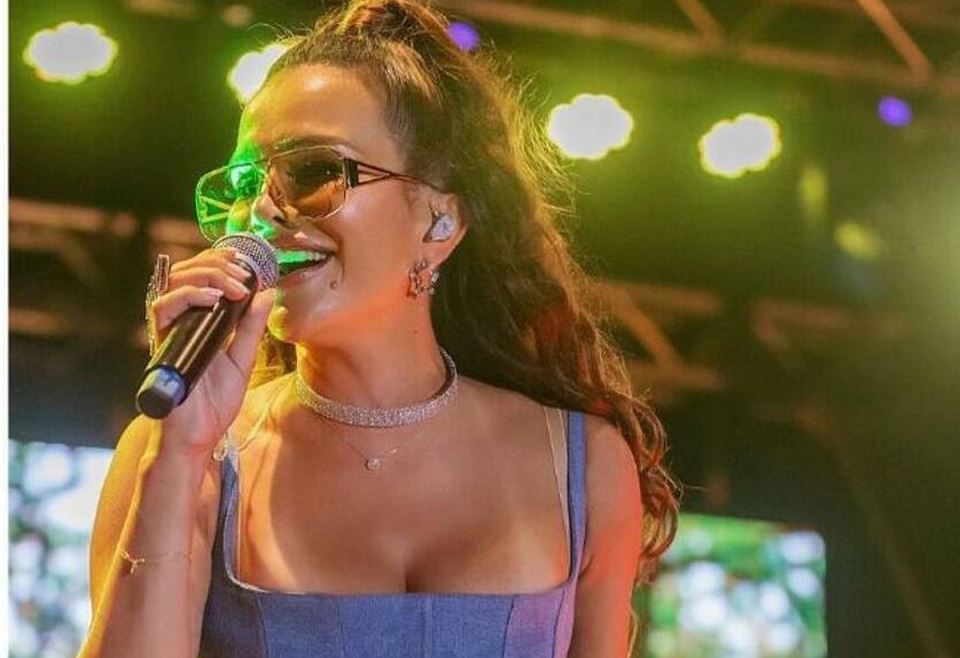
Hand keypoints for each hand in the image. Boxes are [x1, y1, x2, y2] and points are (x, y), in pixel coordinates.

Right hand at [146, 248, 275, 458]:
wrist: (197, 437)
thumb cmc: (215, 403)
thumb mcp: (243, 359)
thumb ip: (252, 326)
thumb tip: (268, 292)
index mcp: (199, 322)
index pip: (201, 276)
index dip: (220, 261)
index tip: (247, 263)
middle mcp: (180, 321)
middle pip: (185, 271)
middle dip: (216, 263)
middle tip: (243, 273)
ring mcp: (169, 330)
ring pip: (173, 282)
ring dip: (207, 275)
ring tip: (234, 287)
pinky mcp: (161, 343)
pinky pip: (163, 308)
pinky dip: (188, 296)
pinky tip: (213, 299)